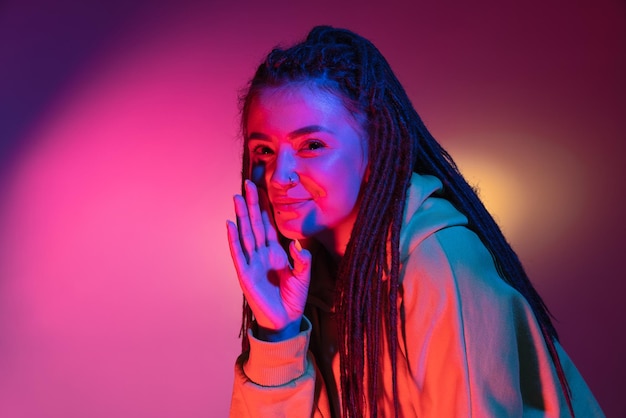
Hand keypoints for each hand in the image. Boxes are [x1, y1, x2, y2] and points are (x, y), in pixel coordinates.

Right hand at [226, 180, 311, 339]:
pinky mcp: (245, 274)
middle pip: (256, 224)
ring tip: (236, 197)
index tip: (263, 189)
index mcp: (276, 252)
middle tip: (248, 184)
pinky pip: (238, 253)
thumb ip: (303, 260)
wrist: (285, 321)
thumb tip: (297, 244)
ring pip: (246, 234)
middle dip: (252, 204)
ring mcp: (252, 263)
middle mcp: (262, 254)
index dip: (266, 208)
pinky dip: (233, 239)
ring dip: (241, 216)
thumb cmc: (293, 298)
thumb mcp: (303, 277)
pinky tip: (230, 224)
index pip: (269, 225)